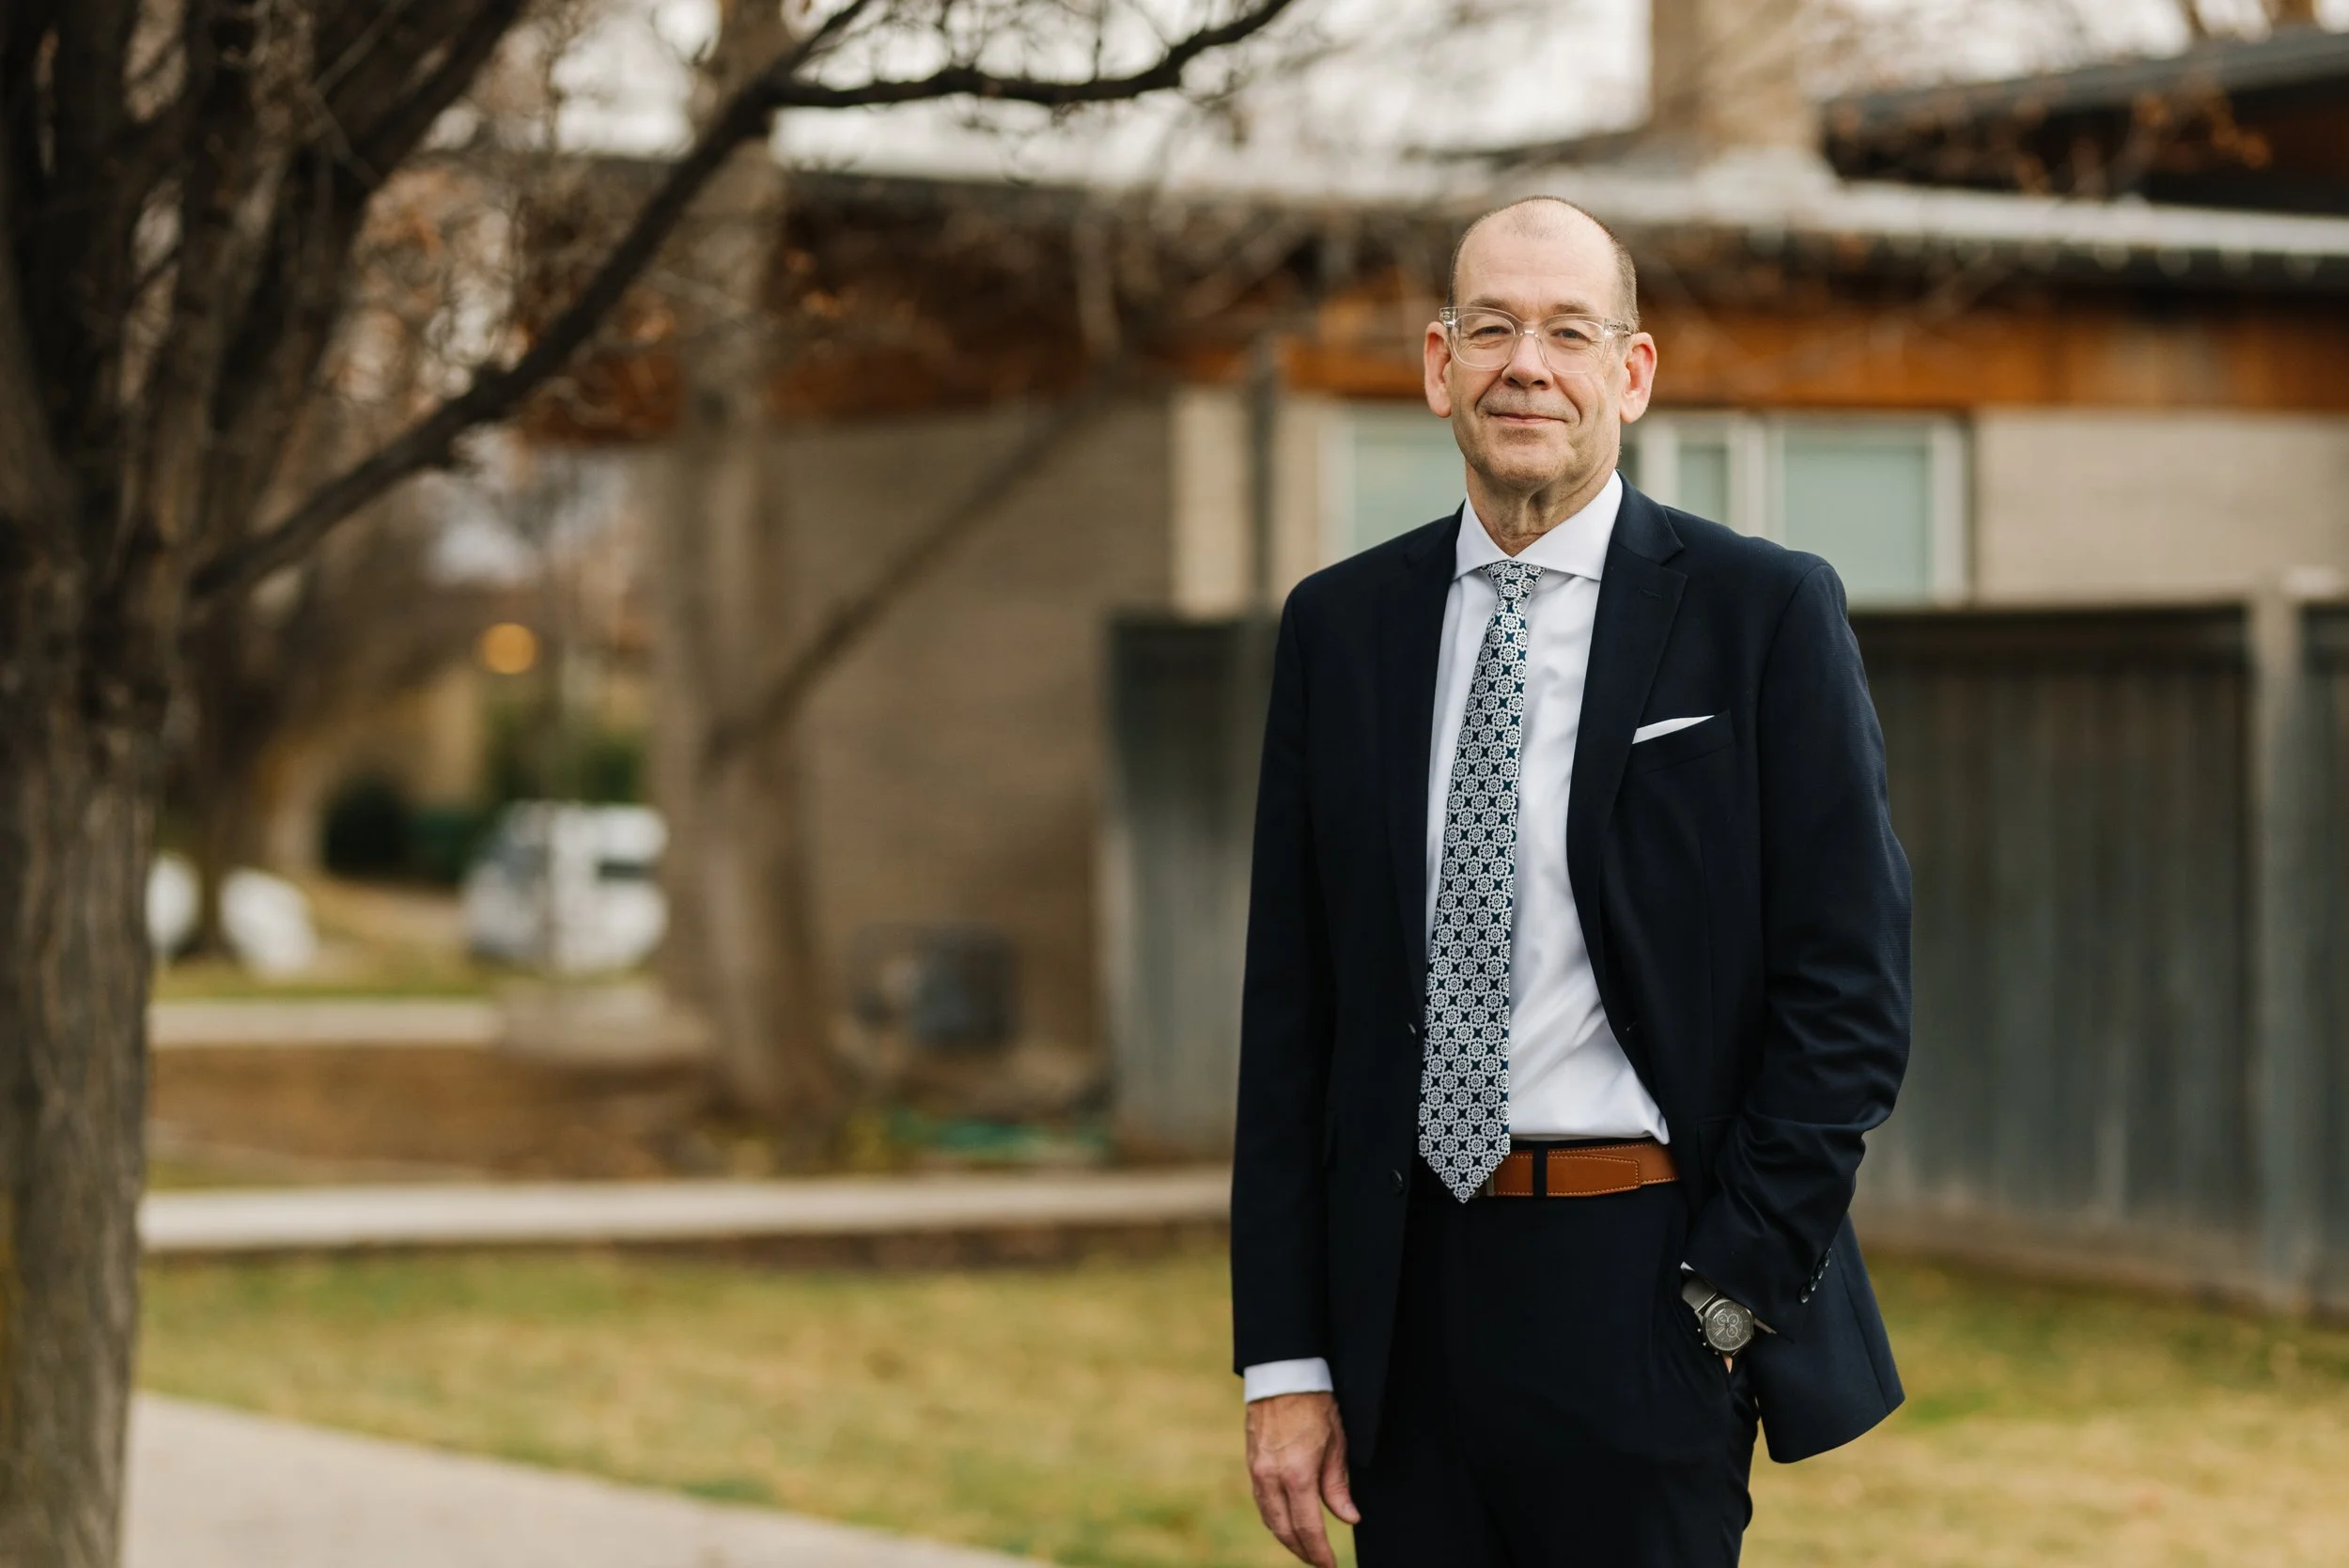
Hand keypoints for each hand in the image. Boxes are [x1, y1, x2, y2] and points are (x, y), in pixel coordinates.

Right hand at [1245, 1391, 1358, 1566]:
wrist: (1283, 1373)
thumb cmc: (1315, 1403)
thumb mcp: (1337, 1443)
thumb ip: (1338, 1486)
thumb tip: (1348, 1519)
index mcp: (1297, 1474)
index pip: (1308, 1527)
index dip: (1320, 1552)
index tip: (1331, 1565)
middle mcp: (1271, 1478)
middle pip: (1284, 1530)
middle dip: (1303, 1551)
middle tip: (1320, 1562)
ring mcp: (1257, 1471)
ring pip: (1269, 1519)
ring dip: (1287, 1538)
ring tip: (1306, 1547)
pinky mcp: (1251, 1463)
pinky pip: (1262, 1502)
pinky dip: (1275, 1519)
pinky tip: (1287, 1522)